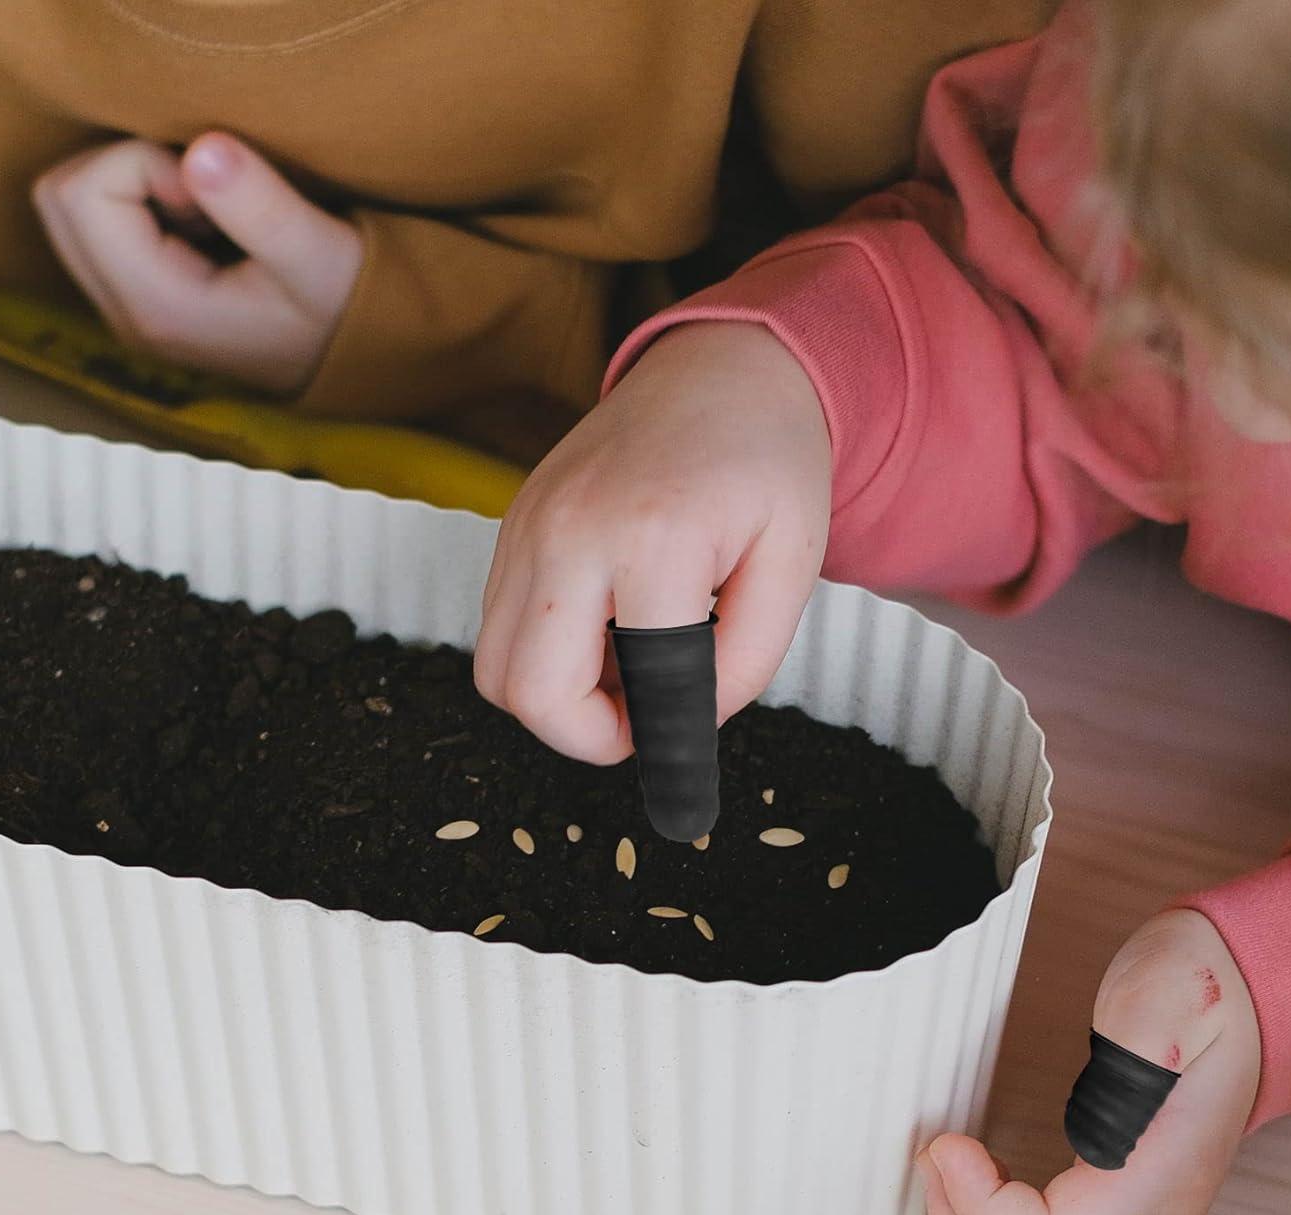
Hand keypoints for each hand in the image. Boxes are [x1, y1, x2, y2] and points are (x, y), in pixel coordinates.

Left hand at [32, 132, 361, 393]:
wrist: (354, 361)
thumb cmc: (342, 308)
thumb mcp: (320, 256)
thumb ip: (263, 207)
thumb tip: (202, 150)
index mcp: (158, 308)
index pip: (86, 191)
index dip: (147, 161)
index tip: (213, 192)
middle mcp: (125, 316)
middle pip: (58, 197)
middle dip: (127, 167)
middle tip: (203, 196)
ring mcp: (123, 311)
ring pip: (68, 207)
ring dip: (130, 183)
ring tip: (204, 214)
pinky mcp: (134, 299)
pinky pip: (92, 224)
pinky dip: (135, 202)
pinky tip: (197, 228)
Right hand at [474, 321, 831, 762]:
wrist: (720, 369)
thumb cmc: (766, 463)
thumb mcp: (792, 565)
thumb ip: (745, 663)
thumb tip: (684, 728)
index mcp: (656, 538)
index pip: (644, 691)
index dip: (671, 748)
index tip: (688, 770)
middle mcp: (571, 530)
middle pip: (532, 694)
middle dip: (590, 737)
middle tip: (650, 721)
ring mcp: (528, 524)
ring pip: (497, 670)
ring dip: (560, 698)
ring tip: (631, 671)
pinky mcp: (511, 526)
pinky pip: (498, 627)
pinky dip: (545, 655)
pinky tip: (607, 632)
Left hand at [916, 909, 1260, 1214]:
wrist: (1244, 994)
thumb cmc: (1200, 990)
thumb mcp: (1168, 994)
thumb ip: (1140, 1041)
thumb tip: (1109, 1093)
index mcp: (1161, 1172)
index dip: (980, 1209)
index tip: (947, 1144)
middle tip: (934, 1163)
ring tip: (945, 1176)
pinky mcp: (1122, 1213)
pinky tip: (975, 1184)